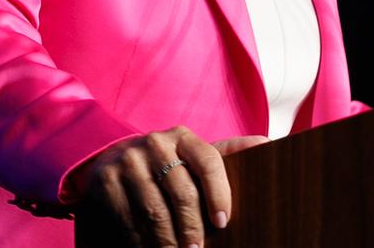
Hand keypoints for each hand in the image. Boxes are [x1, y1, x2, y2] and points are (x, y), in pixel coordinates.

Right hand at [70, 125, 267, 246]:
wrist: (110, 160)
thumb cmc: (166, 164)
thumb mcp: (193, 155)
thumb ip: (227, 154)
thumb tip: (267, 143)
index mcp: (182, 136)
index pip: (208, 160)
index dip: (219, 192)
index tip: (224, 222)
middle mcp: (155, 144)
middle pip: (182, 192)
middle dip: (193, 229)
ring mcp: (128, 162)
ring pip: (155, 212)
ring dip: (169, 243)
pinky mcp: (106, 183)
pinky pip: (129, 222)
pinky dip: (142, 245)